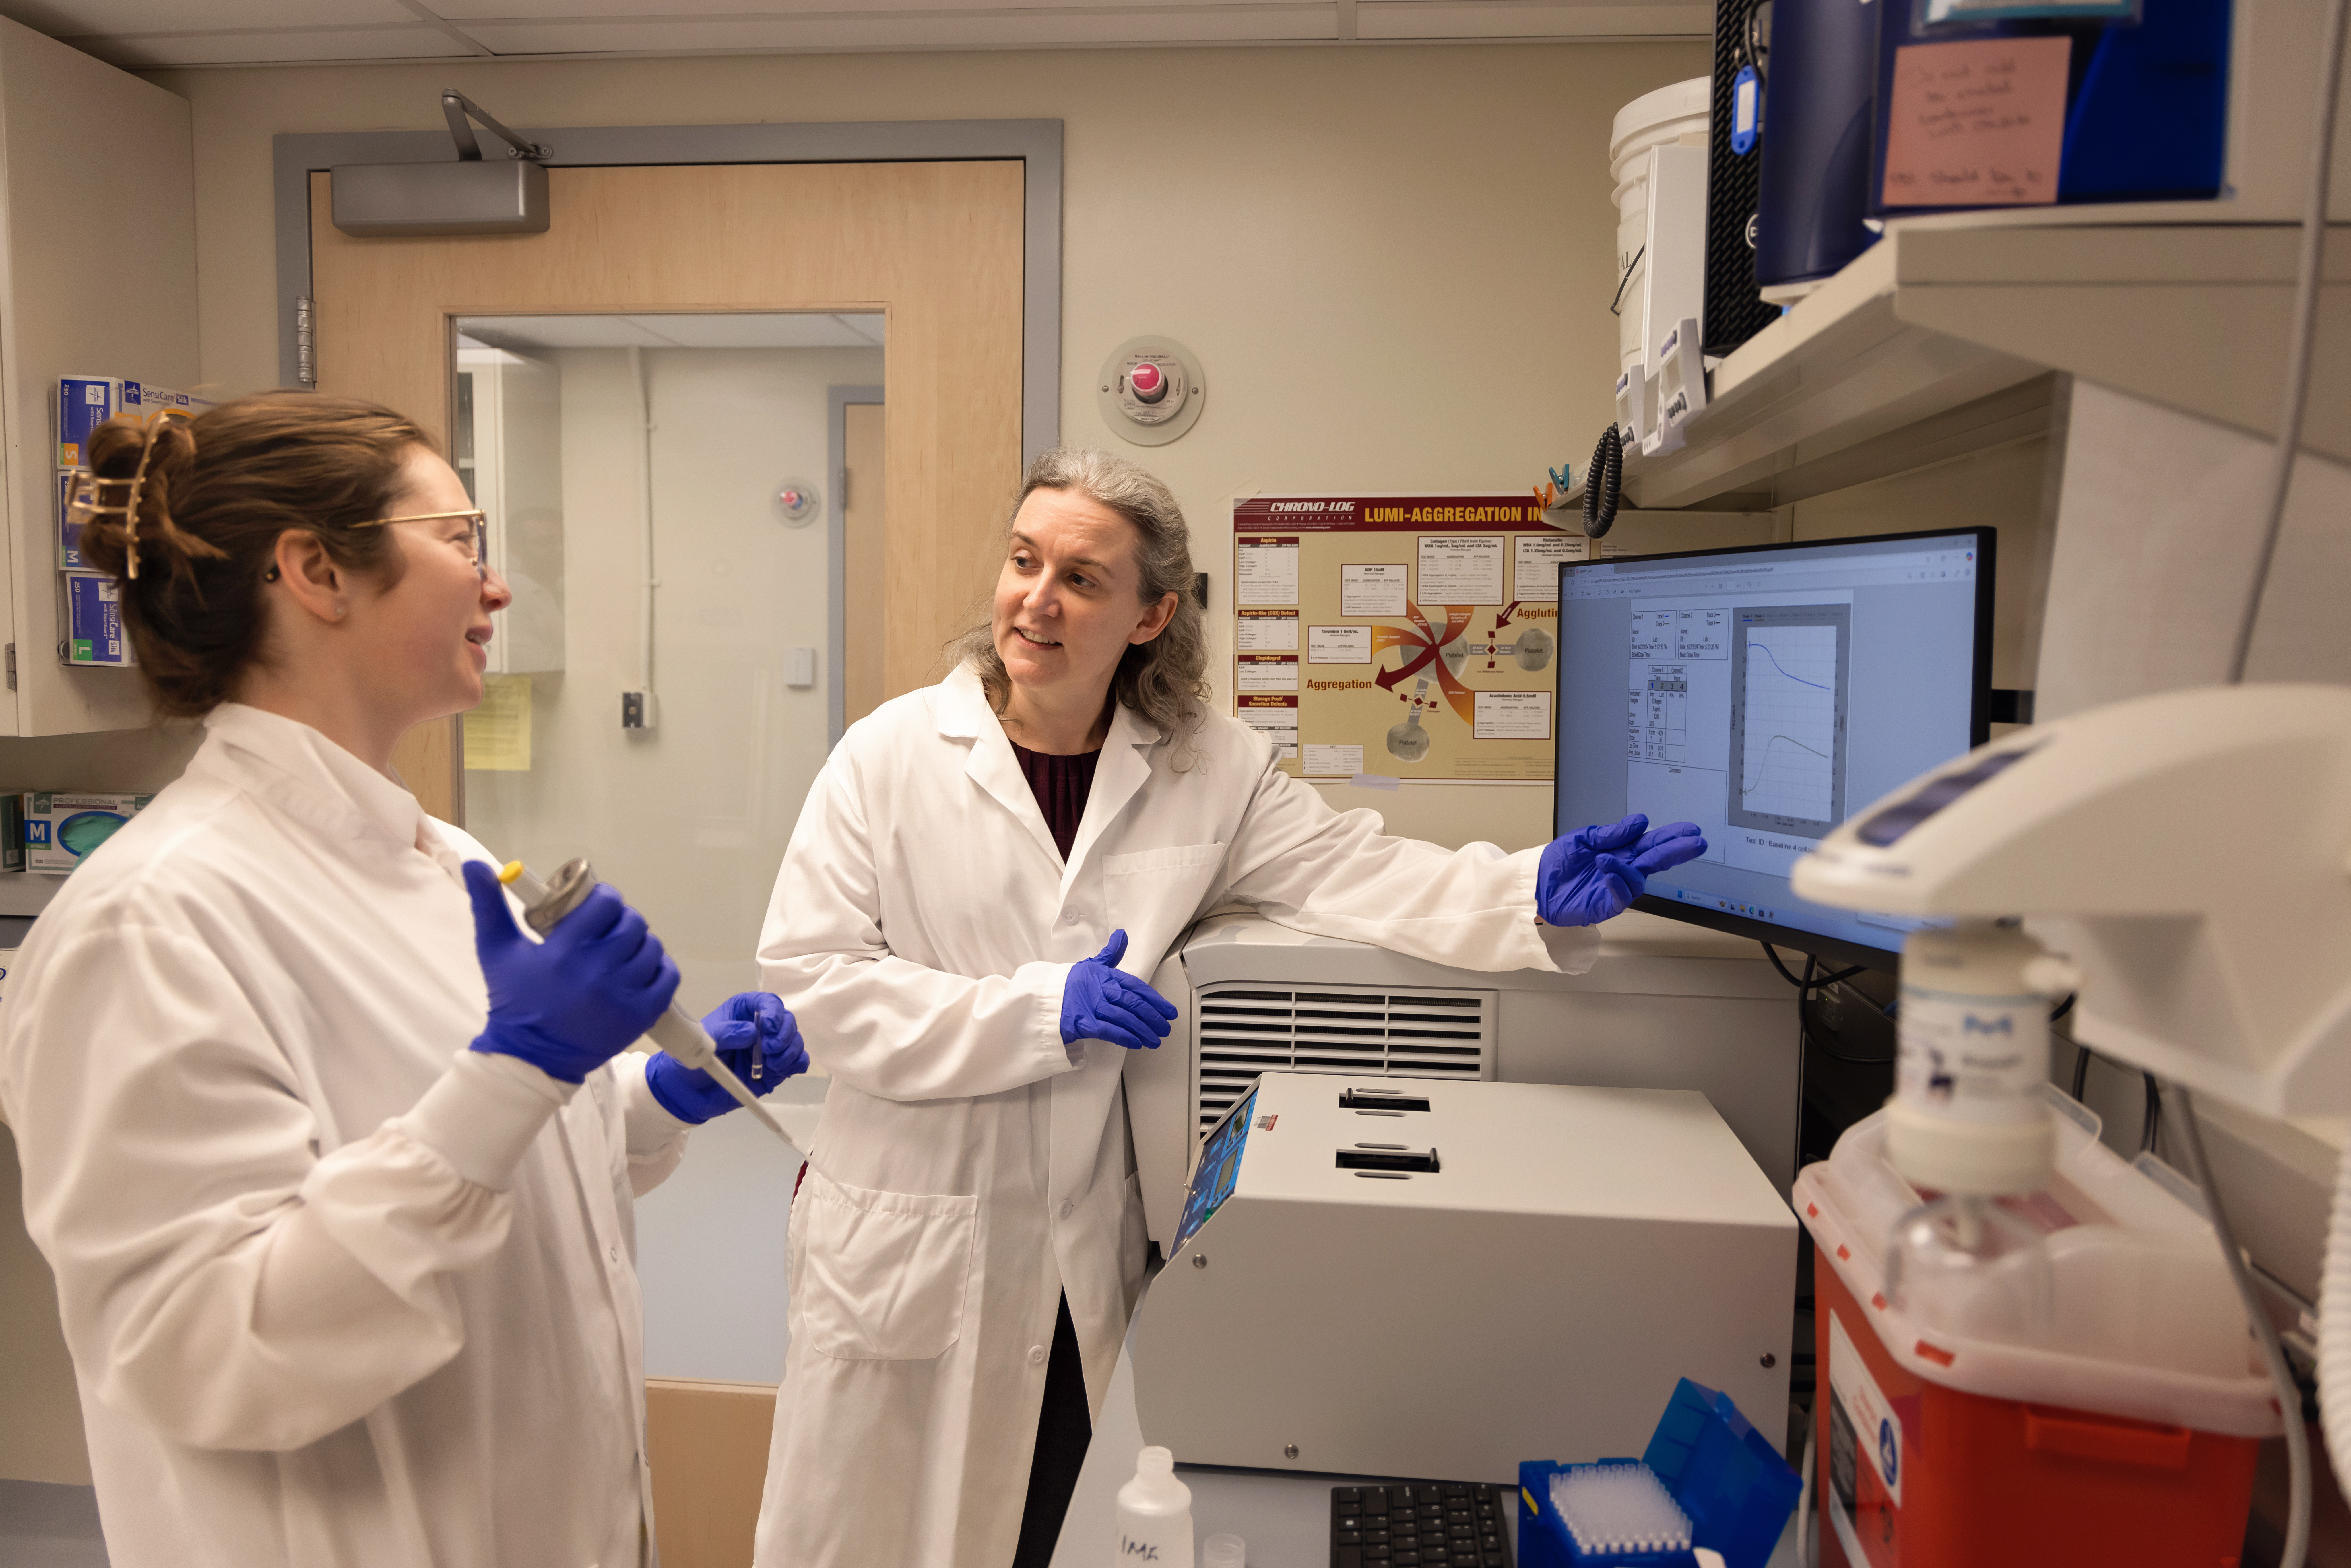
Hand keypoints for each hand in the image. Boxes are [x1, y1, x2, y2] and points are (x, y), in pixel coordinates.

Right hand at [463, 860, 679, 1083]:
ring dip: (639, 943)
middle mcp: (596, 973)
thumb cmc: (514, 1001)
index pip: (605, 903)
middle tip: (606, 928)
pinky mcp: (640, 1017)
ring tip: (620, 949)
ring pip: (651, 948)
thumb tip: (475, 865)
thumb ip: (488, 906)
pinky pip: (667, 978)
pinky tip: (638, 969)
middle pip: (632, 923)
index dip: (603, 897)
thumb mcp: (495, 951)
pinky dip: (658, 969)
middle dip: (620, 919)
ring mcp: (622, 997)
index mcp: (563, 952)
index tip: (594, 903)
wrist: (531, 1058)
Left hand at [646, 992, 808, 1124]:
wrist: (690, 1095)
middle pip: (787, 1021)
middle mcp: (761, 1028)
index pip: (768, 1002)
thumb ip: (725, 1033)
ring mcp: (770, 1049)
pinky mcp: (776, 1069)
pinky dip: (796, 1064)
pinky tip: (780, 1070)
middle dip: (783, 1034)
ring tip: (771, 1064)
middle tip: (769, 1049)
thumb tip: (751, 1033)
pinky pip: (798, 1062)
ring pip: (795, 1041)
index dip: (773, 1012)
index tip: (768, 1027)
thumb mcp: (702, 1041)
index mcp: (743, 1012)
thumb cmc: (692, 1061)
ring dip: (789, 1051)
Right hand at [1061, 931, 1177, 1051]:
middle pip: (1133, 1003)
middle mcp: (1101, 990)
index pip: (1137, 987)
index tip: (1169, 1011)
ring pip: (1125, 1018)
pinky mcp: (1084, 1023)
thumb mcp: (1091, 965)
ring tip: (1156, 1039)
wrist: (1043, 996)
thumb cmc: (1070, 982)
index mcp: (1106, 975)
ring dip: (1143, 1030)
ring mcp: (1093, 1006)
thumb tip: (1121, 936)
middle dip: (1153, 1017)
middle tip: (1166, 1028)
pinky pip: (1109, 1031)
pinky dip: (1125, 1037)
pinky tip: (1137, 1043)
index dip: (1155, 1000)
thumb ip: (1110, 954)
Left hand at [1536, 814, 1706, 926]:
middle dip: (1677, 851)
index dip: (1672, 837)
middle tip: (1696, 843)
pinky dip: (1617, 883)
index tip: (1690, 830)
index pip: (1652, 842)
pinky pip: (1621, 896)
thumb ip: (1612, 833)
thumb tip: (1642, 822)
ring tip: (1604, 858)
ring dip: (1627, 867)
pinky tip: (1607, 873)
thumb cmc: (1558, 860)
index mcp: (1620, 850)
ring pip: (1638, 879)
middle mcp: (1623, 869)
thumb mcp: (1583, 838)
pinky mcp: (1606, 905)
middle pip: (1656, 860)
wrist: (1536, 883)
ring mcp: (1616, 888)